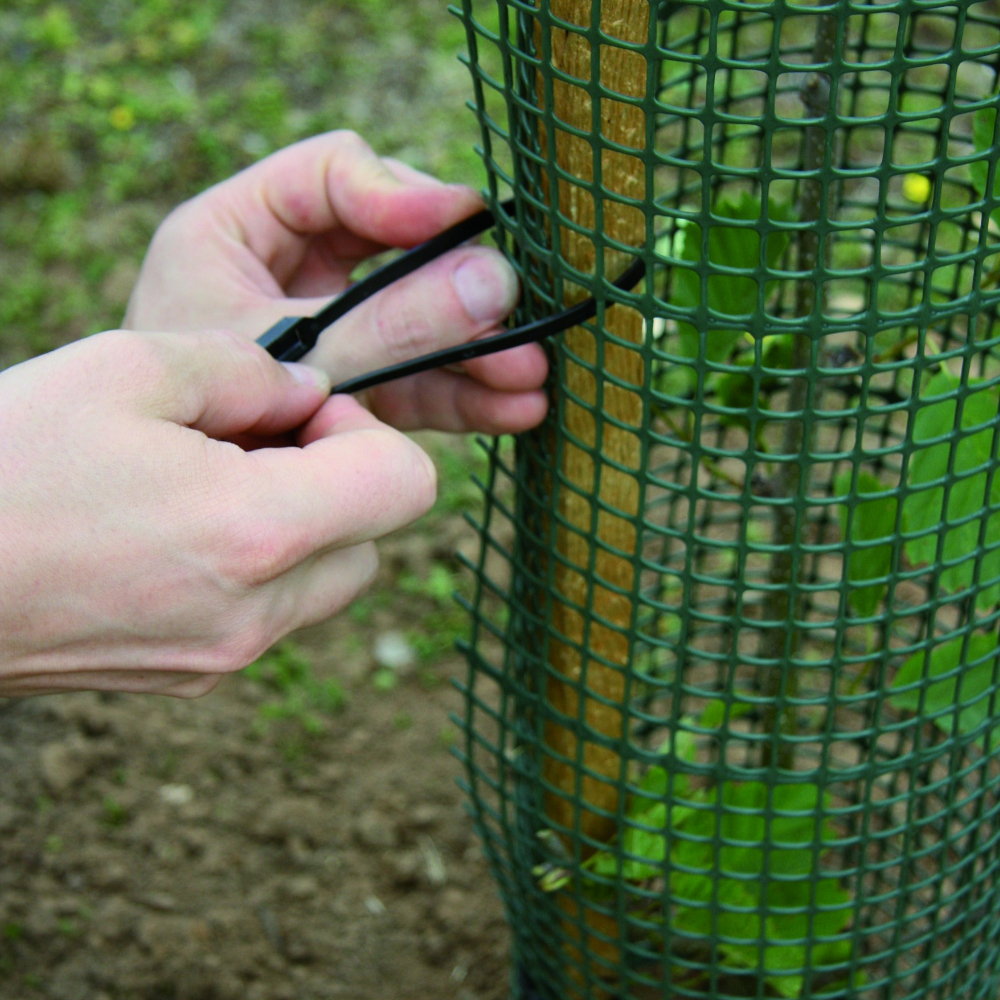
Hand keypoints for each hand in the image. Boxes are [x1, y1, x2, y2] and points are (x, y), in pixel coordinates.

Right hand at [0, 329, 435, 697]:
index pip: (407, 483)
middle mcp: (258, 612)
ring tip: (207, 486)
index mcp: (259, 531)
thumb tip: (310, 387)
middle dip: (337, 480)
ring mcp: (225, 657)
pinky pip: (271, 615)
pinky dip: (256, 569)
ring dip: (300, 526)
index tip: (297, 411)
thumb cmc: (3, 463)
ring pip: (329, 580)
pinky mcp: (191, 677)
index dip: (366, 429)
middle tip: (249, 444)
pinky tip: (174, 532)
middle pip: (375, 538)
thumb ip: (249, 369)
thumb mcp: (127, 368)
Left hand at [125, 131, 547, 433]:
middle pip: (397, 250)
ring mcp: (330, 332)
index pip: (336, 175)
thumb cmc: (189, 422)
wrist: (169, 516)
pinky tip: (514, 409)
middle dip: (458, 290)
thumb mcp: (285, 356)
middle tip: (511, 312)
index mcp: (239, 230)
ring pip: (418, 321)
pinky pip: (416, 380)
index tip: (462, 222)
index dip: (403, 193)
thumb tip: (494, 283)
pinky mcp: (356, 387)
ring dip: (476, 351)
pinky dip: (462, 396)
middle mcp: (291, 273)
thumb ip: (380, 325)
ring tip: (529, 377)